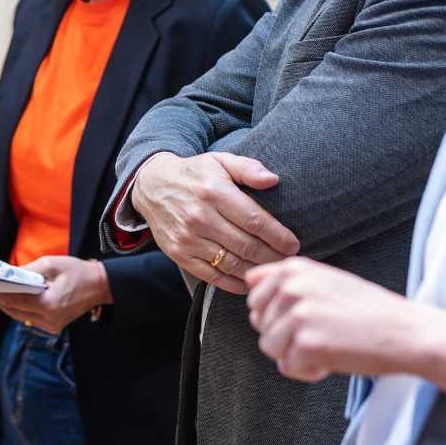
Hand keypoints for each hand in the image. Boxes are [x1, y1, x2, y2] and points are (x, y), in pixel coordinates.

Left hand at [0, 256, 111, 333]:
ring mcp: (51, 326)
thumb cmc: (78, 272)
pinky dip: (19, 309)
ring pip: (20, 316)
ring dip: (7, 305)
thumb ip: (27, 271)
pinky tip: (11, 300)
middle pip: (14, 311)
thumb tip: (8, 275)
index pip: (14, 300)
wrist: (100, 286)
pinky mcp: (53, 327)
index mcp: (49, 304)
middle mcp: (49, 319)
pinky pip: (29, 318)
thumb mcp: (51, 264)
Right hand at [129, 152, 299, 293]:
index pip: (255, 220)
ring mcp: (188, 239)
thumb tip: (273, 180)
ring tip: (274, 270)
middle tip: (288, 260)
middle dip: (273, 256)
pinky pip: (212, 276)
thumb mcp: (220, 160)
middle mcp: (200, 217)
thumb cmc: (194, 174)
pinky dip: (234, 283)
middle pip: (247, 245)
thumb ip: (248, 168)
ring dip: (257, 270)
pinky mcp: (180, 254)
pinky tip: (250, 280)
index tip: (293, 243)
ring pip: (232, 263)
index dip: (278, 236)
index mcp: (214, 192)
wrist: (152, 186)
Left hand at [245, 257, 445, 403]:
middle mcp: (291, 287)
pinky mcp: (306, 344)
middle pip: (259, 322)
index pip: (253, 292)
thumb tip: (250, 284)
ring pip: (269, 346)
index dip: (272, 311)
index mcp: (294, 268)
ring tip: (327, 346)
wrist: (404, 332)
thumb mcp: (324, 280)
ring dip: (294, 354)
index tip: (300, 317)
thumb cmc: (368, 310)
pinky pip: (287, 367)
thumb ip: (287, 281)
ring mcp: (297, 315)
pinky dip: (307, 371)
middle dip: (283, 335)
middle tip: (319, 334)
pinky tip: (332, 361)